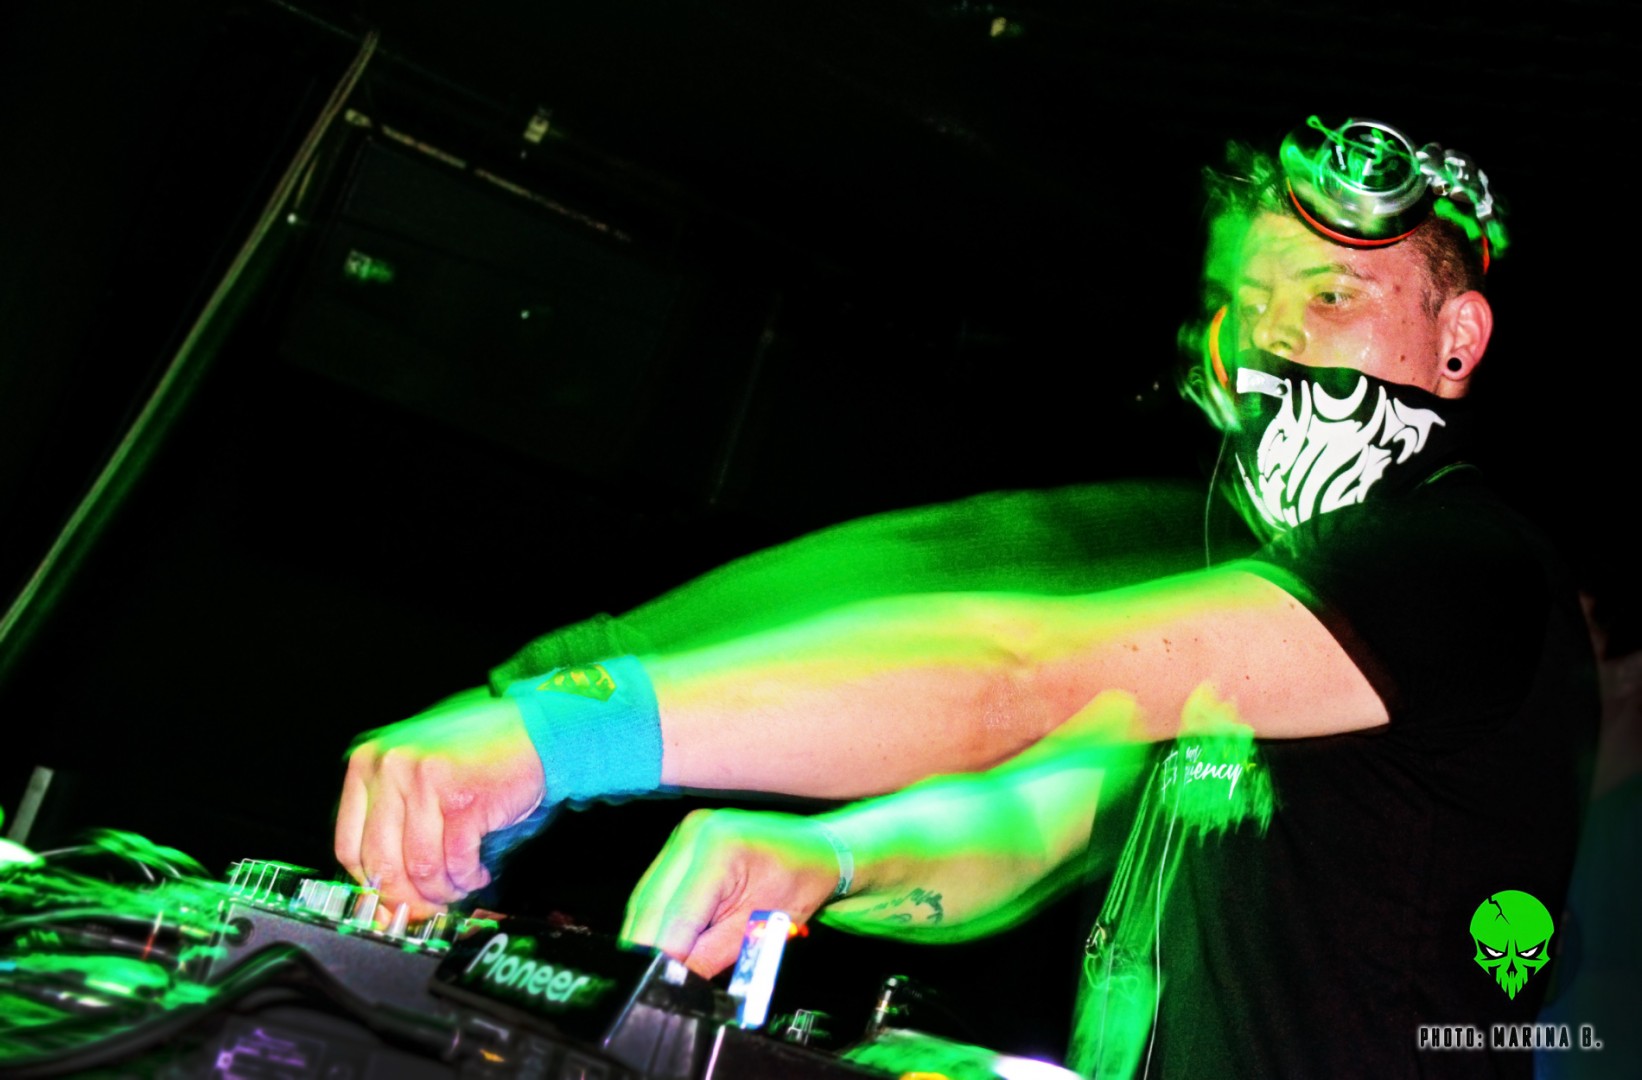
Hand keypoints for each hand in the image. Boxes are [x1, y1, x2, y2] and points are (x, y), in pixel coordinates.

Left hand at [334, 693, 544, 921]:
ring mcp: (426, 782)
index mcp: (369, 762)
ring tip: (458, 887)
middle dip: (408, 899)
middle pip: (382, 862)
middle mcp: (391, 767)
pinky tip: (477, 874)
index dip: (372, 886)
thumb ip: (392, 826)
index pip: (349, 847)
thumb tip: (382, 900)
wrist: (531, 732)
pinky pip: (457, 861)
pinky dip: (468, 878)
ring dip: (442, 890)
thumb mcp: (414, 776)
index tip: (390, 904)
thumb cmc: (473, 755)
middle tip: (426, 910)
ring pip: (420, 867)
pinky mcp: (463, 800)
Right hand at [621, 809, 840, 975]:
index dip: (664, 958)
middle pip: (649, 906)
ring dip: (649, 936)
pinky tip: (670, 941)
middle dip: (649, 950)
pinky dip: (658, 919)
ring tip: (665, 966)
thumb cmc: (803, 882)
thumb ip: (711, 957)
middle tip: (657, 984)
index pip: (675, 917)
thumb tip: (675, 985)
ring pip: (645, 899)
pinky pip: (655, 889)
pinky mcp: (679, 844)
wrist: (819, 847)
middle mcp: (692, 833)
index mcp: (718, 849)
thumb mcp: (761, 930)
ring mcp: (682, 835)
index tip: (661, 988)